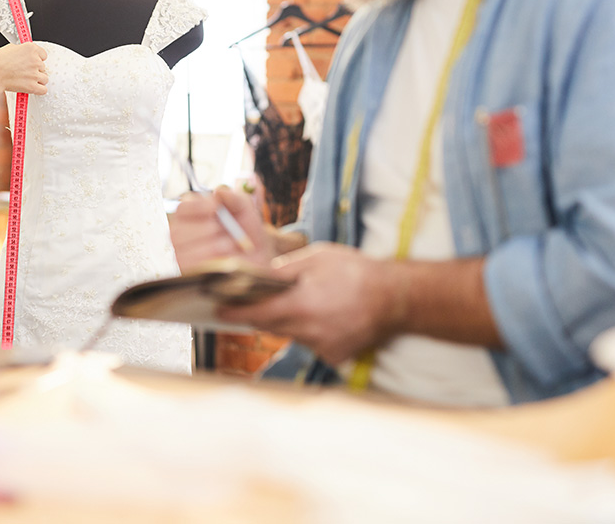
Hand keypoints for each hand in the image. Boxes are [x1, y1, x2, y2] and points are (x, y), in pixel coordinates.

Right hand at [0, 42, 47, 96]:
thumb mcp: (10, 48)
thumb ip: (22, 51)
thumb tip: (24, 53)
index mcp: (31, 49)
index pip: (43, 55)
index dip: (38, 59)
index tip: (33, 62)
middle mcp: (35, 60)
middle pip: (43, 67)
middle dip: (36, 70)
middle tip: (25, 72)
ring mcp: (35, 74)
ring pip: (44, 78)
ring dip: (38, 80)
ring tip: (27, 80)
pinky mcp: (33, 86)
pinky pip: (43, 90)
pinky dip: (38, 90)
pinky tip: (32, 88)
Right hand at [170, 187, 274, 271]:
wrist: (257, 259)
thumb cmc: (247, 231)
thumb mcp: (246, 211)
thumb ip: (235, 198)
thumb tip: (219, 191)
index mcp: (192, 214)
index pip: (182, 208)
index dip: (196, 207)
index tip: (215, 207)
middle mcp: (181, 233)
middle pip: (177, 231)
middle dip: (204, 230)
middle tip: (225, 233)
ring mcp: (180, 254)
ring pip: (180, 250)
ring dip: (208, 247)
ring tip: (228, 246)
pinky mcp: (185, 272)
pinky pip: (186, 267)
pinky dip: (205, 261)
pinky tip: (222, 259)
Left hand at [218, 243, 404, 364]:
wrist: (396, 298)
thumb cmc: (356, 272)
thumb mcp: (317, 257)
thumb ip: (285, 270)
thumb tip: (259, 276)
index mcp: (301, 306)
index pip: (256, 315)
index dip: (234, 312)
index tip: (218, 308)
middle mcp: (308, 332)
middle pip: (270, 325)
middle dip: (262, 312)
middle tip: (261, 297)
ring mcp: (322, 347)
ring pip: (290, 334)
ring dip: (289, 320)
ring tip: (309, 300)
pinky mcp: (334, 356)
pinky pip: (309, 343)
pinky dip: (309, 331)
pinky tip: (326, 315)